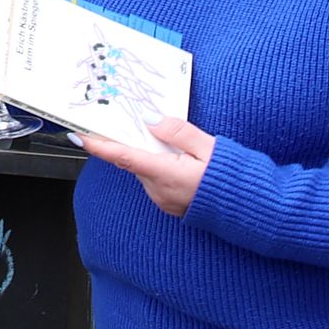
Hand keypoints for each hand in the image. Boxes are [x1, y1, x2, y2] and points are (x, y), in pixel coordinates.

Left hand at [71, 117, 216, 217]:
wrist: (249, 208)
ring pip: (146, 170)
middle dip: (137, 142)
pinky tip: (181, 162)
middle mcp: (158, 190)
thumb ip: (177, 131)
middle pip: (135, 160)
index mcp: (165, 173)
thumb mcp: (207, 146)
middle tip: (147, 124)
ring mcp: (163, 200)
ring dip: (153, 156)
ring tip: (179, 147)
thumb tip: (151, 120)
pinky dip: (161, 167)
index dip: (99, 146)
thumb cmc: (230, 177)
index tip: (79, 136)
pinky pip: (156, 180)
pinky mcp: (169, 204)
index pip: (123, 156)